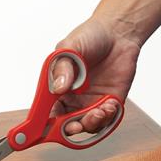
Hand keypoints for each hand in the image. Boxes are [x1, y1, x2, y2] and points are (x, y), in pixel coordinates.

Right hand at [52, 15, 139, 133]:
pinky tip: (110, 105)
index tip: (42, 129)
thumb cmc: (90, 36)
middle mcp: (72, 98)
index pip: (45, 111)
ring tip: (98, 111)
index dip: (42, 123)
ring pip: (87, 125)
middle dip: (68, 128)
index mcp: (57, 87)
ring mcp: (91, 102)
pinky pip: (107, 119)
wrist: (118, 32)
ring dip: (91, 123)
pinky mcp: (110, 102)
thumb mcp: (69, 48)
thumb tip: (59, 87)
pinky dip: (107, 118)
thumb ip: (62, 68)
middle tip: (74, 125)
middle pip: (65, 124)